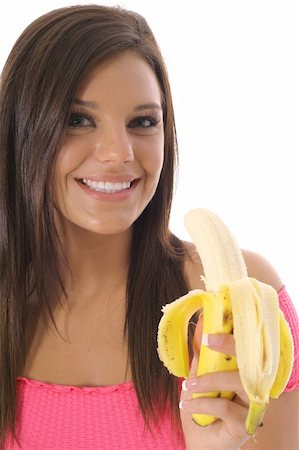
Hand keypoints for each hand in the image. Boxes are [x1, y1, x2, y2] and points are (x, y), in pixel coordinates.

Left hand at [179, 317, 251, 449]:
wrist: (201, 444)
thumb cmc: (202, 409)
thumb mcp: (196, 378)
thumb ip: (200, 356)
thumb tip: (199, 326)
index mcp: (244, 371)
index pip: (247, 345)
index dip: (236, 329)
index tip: (217, 316)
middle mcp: (254, 385)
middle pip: (251, 358)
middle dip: (230, 344)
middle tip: (208, 340)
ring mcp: (253, 405)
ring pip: (238, 381)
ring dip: (209, 380)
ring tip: (187, 386)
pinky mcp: (247, 424)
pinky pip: (226, 407)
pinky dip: (202, 403)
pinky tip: (187, 405)